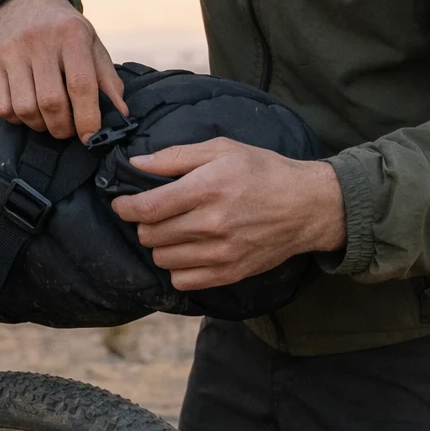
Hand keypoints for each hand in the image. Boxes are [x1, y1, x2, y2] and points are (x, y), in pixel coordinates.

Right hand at [0, 0, 129, 140]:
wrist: (24, 1)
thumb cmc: (64, 31)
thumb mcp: (91, 44)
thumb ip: (107, 79)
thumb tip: (121, 115)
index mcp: (71, 35)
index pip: (80, 85)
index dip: (87, 118)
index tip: (91, 137)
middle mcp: (39, 41)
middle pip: (51, 102)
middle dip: (63, 127)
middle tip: (68, 130)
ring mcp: (10, 51)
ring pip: (25, 109)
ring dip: (40, 125)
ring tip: (48, 120)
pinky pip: (2, 107)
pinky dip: (17, 119)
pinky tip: (26, 110)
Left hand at [111, 139, 346, 290]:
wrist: (307, 206)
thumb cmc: (263, 171)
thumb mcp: (222, 149)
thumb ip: (175, 157)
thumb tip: (136, 163)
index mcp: (207, 188)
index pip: (148, 208)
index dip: (126, 208)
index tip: (123, 205)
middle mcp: (212, 223)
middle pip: (151, 235)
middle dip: (145, 224)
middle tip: (156, 215)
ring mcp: (222, 252)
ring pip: (163, 259)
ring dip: (161, 246)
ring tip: (174, 231)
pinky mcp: (230, 273)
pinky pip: (183, 281)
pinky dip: (178, 268)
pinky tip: (188, 251)